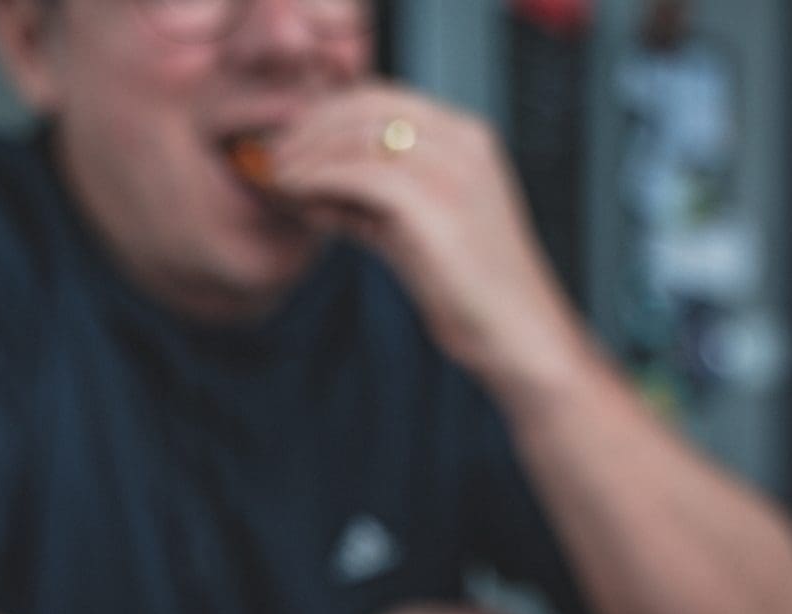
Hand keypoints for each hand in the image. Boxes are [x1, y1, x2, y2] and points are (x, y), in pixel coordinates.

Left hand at [273, 81, 580, 389]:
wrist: (519, 338)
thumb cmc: (472, 295)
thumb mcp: (418, 234)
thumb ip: (373, 205)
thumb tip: (315, 190)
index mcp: (468, 138)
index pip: (383, 97)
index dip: (327, 112)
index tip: (291, 139)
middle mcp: (464, 142)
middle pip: (365, 106)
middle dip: (310, 127)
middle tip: (272, 155)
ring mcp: (453, 170)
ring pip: (357, 136)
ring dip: (307, 153)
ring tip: (275, 177)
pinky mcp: (435, 205)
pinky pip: (359, 174)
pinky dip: (318, 180)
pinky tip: (297, 198)